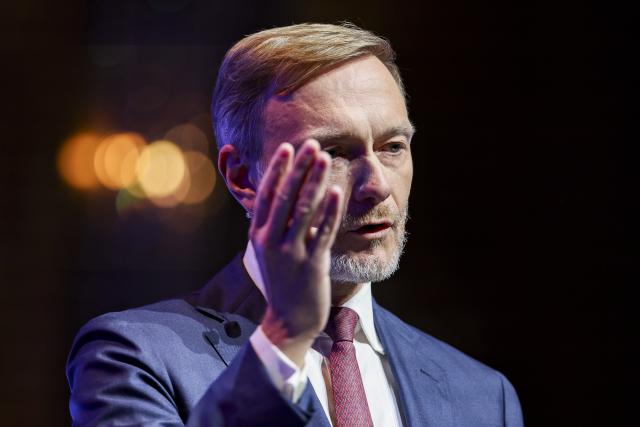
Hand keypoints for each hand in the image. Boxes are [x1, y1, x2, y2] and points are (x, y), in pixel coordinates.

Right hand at [249, 140, 342, 366]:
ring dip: (315, 181)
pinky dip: (330, 210)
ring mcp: (291, 253)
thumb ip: (272, 226)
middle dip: (299, 168)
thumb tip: (279, 197)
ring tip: (325, 158)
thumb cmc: (281, 282)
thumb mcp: (268, 252)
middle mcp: (270, 241)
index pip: (267, 195)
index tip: (287, 147)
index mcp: (258, 235)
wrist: (288, 321)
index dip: (277, 170)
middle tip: (311, 143)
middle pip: (285, 197)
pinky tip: (337, 191)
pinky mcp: (311, 264)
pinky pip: (322, 232)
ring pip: (304, 210)